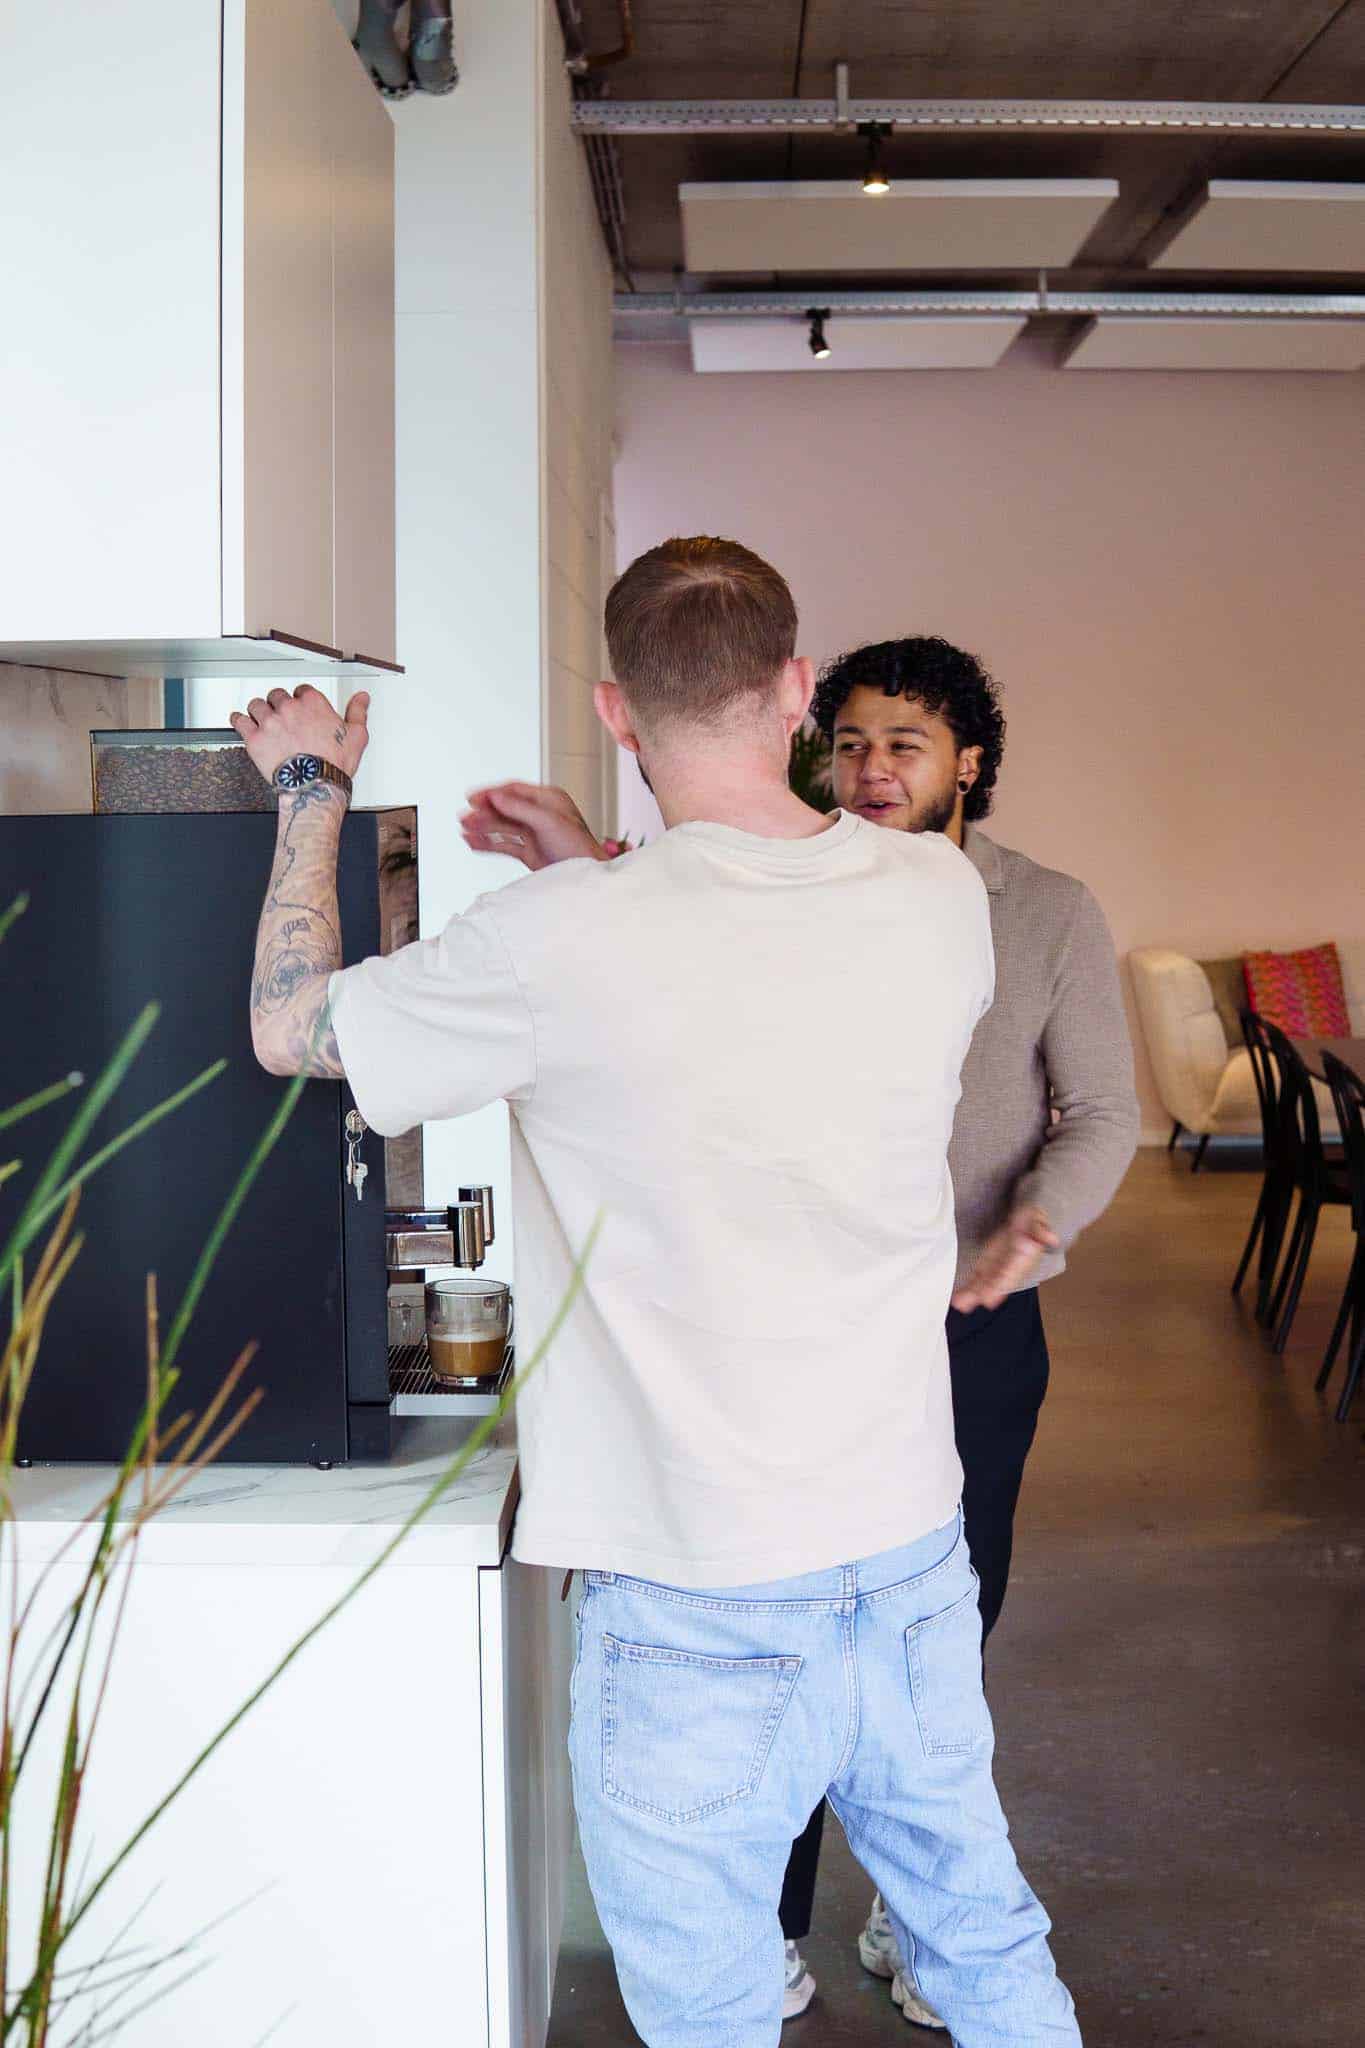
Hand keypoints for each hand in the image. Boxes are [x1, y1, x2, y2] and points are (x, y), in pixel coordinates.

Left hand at [229, 684, 370, 786]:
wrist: (314, 786)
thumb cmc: (334, 764)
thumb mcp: (357, 736)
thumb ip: (358, 712)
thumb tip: (362, 699)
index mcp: (313, 703)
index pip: (301, 690)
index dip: (300, 699)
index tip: (301, 708)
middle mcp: (289, 708)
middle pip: (277, 695)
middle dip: (279, 704)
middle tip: (282, 716)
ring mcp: (270, 722)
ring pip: (257, 705)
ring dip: (259, 710)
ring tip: (261, 718)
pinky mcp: (255, 738)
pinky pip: (240, 721)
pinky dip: (239, 720)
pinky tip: (240, 720)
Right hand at [459, 782, 606, 870]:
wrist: (588, 878)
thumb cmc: (579, 849)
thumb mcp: (548, 822)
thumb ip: (519, 808)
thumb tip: (495, 795)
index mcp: (549, 799)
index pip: (514, 791)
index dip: (492, 794)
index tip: (473, 798)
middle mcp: (541, 815)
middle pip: (505, 809)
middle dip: (484, 812)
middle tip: (464, 816)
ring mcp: (534, 834)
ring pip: (503, 827)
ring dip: (483, 827)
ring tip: (464, 828)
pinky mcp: (530, 853)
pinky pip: (505, 845)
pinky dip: (489, 843)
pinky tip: (474, 842)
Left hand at [951, 1206, 1060, 1314]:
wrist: (1027, 1219)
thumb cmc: (1033, 1220)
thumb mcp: (1038, 1219)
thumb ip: (1042, 1230)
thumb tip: (1051, 1238)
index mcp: (1023, 1258)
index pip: (1012, 1274)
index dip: (1001, 1286)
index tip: (989, 1298)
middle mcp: (1011, 1267)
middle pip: (997, 1283)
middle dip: (984, 1293)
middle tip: (968, 1305)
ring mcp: (998, 1267)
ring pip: (986, 1283)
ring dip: (973, 1294)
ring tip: (960, 1304)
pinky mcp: (989, 1264)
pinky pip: (978, 1278)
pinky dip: (969, 1287)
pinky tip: (958, 1297)